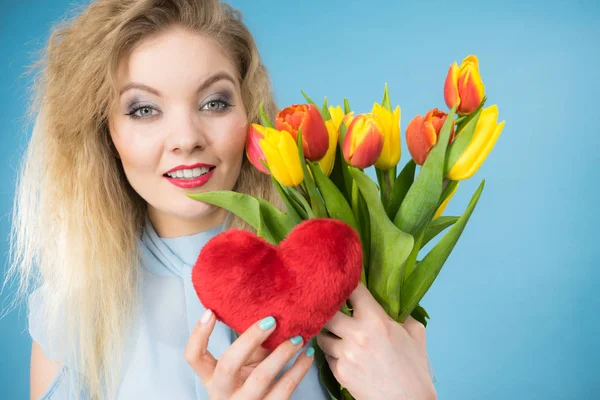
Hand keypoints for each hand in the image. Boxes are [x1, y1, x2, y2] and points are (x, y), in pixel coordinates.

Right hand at [184, 310, 314, 399]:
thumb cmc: (252, 383)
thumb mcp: (245, 364)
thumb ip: (250, 343)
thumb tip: (267, 306)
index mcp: (213, 378)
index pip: (194, 357)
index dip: (199, 334)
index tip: (211, 311)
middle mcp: (224, 393)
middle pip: (228, 365)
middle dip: (250, 339)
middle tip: (271, 320)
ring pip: (261, 378)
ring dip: (282, 353)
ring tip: (298, 337)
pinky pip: (285, 389)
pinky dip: (299, 369)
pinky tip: (308, 354)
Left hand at [316, 283, 436, 399]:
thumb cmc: (414, 368)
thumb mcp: (415, 332)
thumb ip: (401, 313)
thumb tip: (392, 301)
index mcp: (376, 320)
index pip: (352, 290)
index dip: (347, 284)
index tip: (345, 282)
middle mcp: (356, 334)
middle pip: (327, 311)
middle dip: (330, 309)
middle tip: (333, 308)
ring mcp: (345, 354)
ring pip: (322, 334)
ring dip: (329, 332)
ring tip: (337, 333)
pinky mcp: (339, 371)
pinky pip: (326, 355)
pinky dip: (332, 352)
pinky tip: (342, 352)